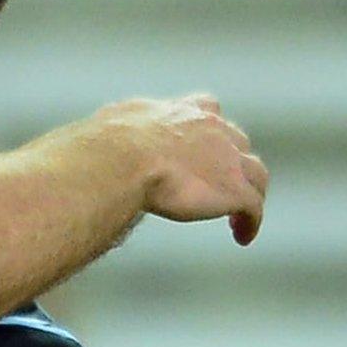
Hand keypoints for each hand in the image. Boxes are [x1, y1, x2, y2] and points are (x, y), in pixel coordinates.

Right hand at [91, 93, 268, 244]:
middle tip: (223, 183)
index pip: (208, 109)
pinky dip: (251, 222)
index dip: (211, 127)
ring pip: (256, 175)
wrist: (121, 158)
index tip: (207, 142)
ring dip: (251, 192)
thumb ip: (116, 131)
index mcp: (182, 112)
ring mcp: (229, 159)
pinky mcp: (234, 189)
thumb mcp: (111, 126)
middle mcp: (213, 129)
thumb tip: (90, 142)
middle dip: (234, 160)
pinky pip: (253, 207)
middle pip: (238, 142)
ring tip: (240, 216)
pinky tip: (243, 237)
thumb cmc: (107, 145)